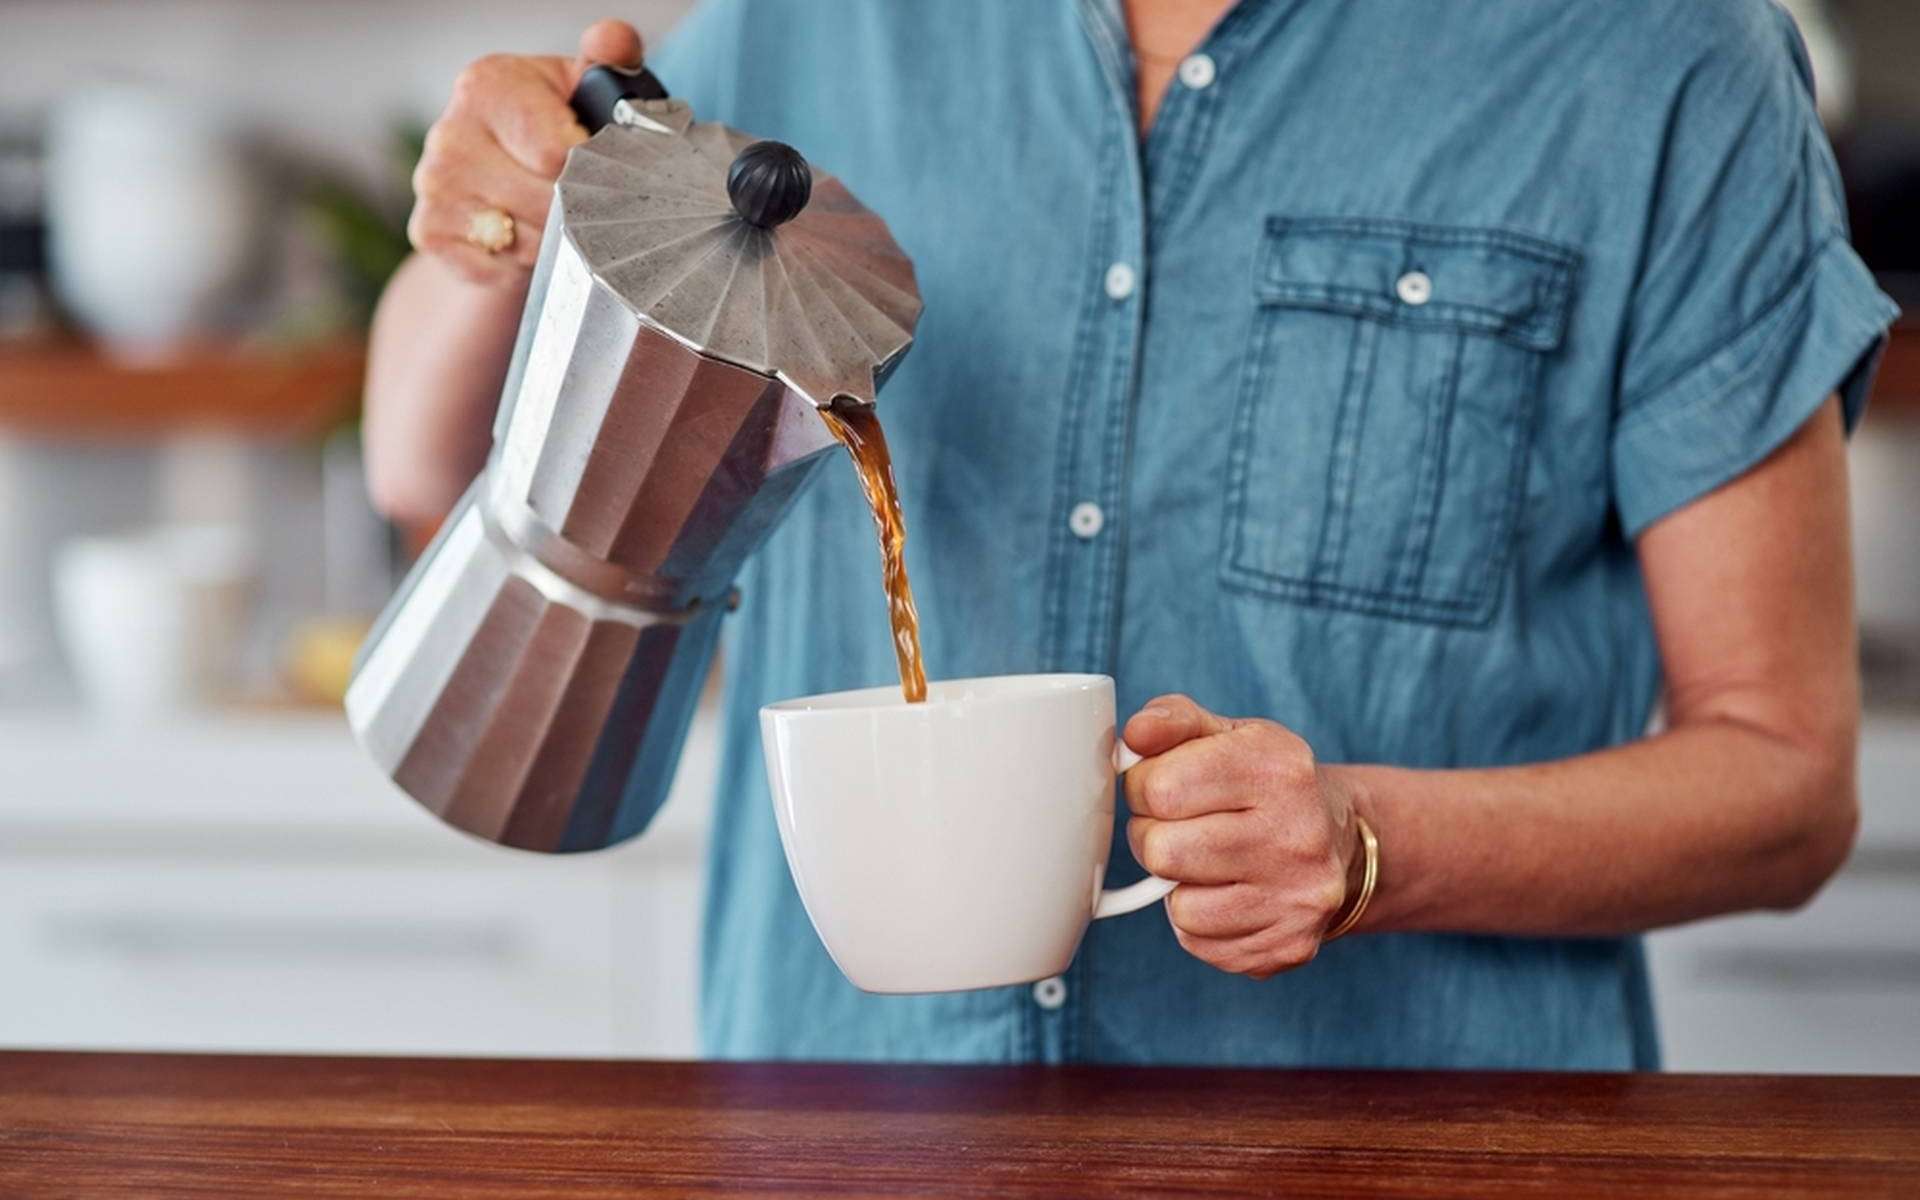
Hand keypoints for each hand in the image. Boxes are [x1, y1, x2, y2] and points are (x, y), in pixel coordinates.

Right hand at [409, 19, 644, 283]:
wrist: (502, 176)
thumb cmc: (554, 126)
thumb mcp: (585, 87)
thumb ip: (609, 59)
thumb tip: (612, 40)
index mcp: (488, 85)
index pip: (558, 154)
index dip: (593, 170)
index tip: (599, 164)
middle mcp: (450, 133)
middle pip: (545, 203)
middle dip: (579, 209)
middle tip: (586, 196)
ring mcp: (433, 186)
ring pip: (529, 243)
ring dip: (557, 241)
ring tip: (556, 213)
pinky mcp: (429, 234)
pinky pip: (502, 270)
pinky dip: (524, 265)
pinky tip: (526, 235)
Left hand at [1123, 695, 1363, 978]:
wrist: (1339, 839)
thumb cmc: (1265, 781)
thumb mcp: (1227, 733)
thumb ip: (1173, 720)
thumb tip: (1134, 735)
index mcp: (1278, 767)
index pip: (1160, 788)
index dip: (1143, 789)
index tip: (1161, 788)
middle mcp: (1297, 834)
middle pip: (1162, 851)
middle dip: (1153, 837)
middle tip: (1178, 828)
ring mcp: (1298, 897)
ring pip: (1178, 906)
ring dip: (1175, 884)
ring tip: (1204, 860)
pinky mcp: (1289, 944)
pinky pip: (1199, 942)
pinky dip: (1198, 920)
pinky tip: (1226, 893)